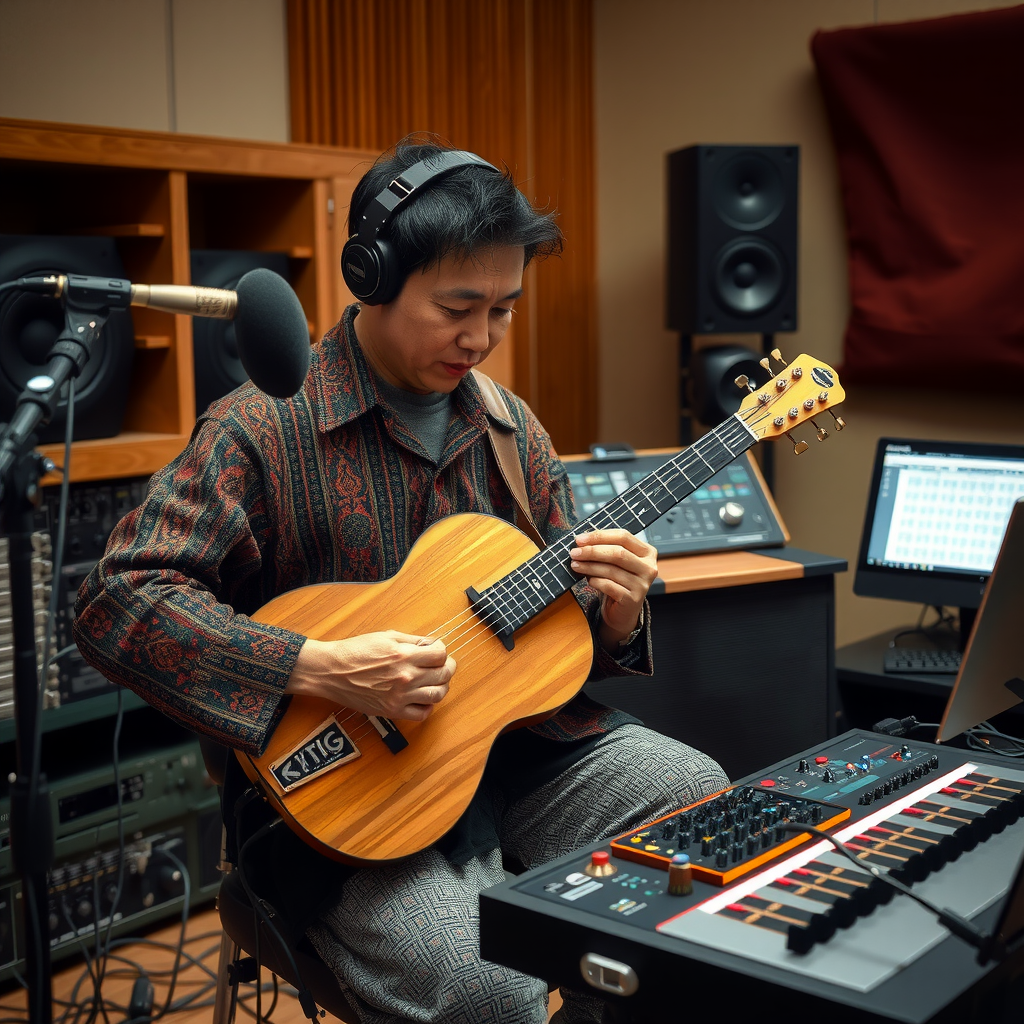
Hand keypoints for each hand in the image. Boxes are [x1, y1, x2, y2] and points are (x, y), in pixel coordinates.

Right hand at [284, 631, 454, 720]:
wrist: (331, 671)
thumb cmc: (355, 651)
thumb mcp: (386, 636)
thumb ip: (412, 641)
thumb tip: (432, 644)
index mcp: (404, 655)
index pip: (440, 655)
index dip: (442, 651)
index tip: (437, 651)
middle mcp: (405, 677)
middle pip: (443, 675)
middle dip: (448, 667)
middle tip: (444, 665)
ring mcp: (399, 696)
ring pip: (437, 695)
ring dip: (441, 687)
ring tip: (435, 681)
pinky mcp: (392, 711)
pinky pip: (421, 714)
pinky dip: (428, 707)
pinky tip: (422, 698)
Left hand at [569, 529, 657, 650]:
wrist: (623, 611)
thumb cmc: (618, 581)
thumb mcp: (615, 562)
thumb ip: (605, 548)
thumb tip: (581, 541)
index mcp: (647, 552)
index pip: (623, 536)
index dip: (599, 536)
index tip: (579, 539)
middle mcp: (648, 567)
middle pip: (618, 553)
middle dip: (592, 551)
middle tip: (574, 553)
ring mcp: (642, 584)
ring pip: (611, 570)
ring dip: (589, 566)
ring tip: (575, 565)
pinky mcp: (633, 599)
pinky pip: (609, 586)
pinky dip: (595, 581)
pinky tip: (588, 580)